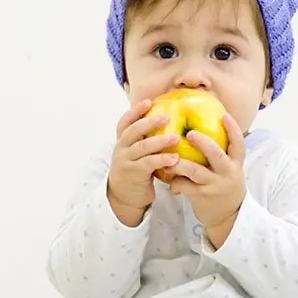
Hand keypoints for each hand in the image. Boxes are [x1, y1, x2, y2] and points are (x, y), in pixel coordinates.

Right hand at [106, 99, 180, 226]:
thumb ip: (145, 139)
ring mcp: (126, 161)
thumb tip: (167, 120)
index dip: (135, 111)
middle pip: (133, 131)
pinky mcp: (134, 174)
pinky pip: (149, 164)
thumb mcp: (136, 153)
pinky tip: (175, 158)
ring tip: (175, 137)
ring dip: (159, 141)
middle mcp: (121, 148)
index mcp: (122, 140)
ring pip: (142, 147)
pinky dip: (162, 160)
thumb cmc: (136, 170)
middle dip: (149, 122)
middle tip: (167, 117)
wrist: (123, 196)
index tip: (149, 101)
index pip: (125, 121)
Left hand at [167, 114, 246, 247]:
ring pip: (195, 171)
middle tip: (191, 134)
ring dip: (179, 163)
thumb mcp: (229, 171)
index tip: (223, 115)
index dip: (232, 129)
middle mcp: (227, 173)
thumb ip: (221, 155)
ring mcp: (215, 185)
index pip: (238, 144)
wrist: (228, 217)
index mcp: (235, 164)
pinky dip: (175, 182)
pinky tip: (169, 182)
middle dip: (203, 143)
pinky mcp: (202, 196)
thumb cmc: (224, 187)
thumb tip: (203, 129)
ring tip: (169, 158)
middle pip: (216, 155)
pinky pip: (185, 186)